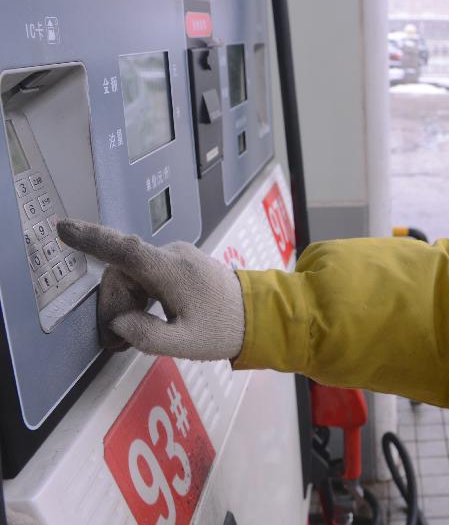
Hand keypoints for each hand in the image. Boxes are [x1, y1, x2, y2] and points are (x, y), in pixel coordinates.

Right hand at [57, 219, 244, 360]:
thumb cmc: (225, 328)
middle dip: (114, 305)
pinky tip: (146, 319)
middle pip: (123, 272)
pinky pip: (147, 275)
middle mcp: (174, 256)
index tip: (64, 229)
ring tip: (132, 335)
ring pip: (133, 275)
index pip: (125, 250)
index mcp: (173, 271)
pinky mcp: (181, 263)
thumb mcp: (184, 344)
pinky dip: (140, 297)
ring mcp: (178, 257)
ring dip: (127, 303)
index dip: (92, 239)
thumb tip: (119, 321)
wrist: (259, 315)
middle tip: (117, 341)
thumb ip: (146, 335)